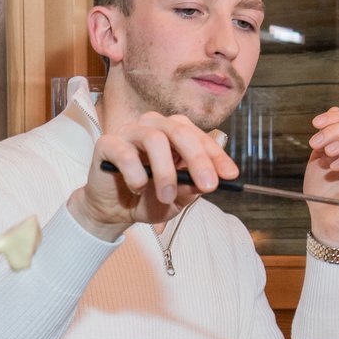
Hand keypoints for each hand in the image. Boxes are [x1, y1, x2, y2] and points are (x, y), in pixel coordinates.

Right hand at [70, 112, 237, 238]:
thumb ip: (190, 189)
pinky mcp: (108, 144)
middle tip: (209, 186)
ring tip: (166, 197)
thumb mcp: (176, 200)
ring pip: (155, 139)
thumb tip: (204, 182)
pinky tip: (137, 188)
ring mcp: (130, 132)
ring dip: (166, 172)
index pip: (199, 137)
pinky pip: (126, 154)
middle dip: (198, 160)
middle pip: (180, 132)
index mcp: (173, 134)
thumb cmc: (146, 199)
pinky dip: (136, 175)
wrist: (112, 211)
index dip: (216, 156)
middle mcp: (153, 127)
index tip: (231, 175)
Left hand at [300, 107, 338, 246]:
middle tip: (316, 142)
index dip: (336, 117)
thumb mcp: (321, 155)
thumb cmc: (323, 190)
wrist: (324, 218)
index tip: (315, 124)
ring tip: (327, 152)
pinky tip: (334, 166)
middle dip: (337, 129)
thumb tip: (335, 109)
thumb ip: (329, 135)